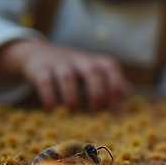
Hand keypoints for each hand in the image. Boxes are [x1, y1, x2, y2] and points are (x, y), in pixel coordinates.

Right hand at [0, 39, 129, 110]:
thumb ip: (110, 80)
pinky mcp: (40, 69)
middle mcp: (79, 59)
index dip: (116, 85)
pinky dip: (49, 95)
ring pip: (67, 77)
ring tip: (73, 109)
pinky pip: (45, 81)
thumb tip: (128, 93)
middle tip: (96, 110)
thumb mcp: (92, 70)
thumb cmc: (72, 67)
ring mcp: (59, 63)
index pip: (111, 67)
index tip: (114, 107)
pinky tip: (52, 107)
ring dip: (72, 95)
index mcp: (94, 61)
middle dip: (97, 92)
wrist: (38, 53)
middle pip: (92, 71)